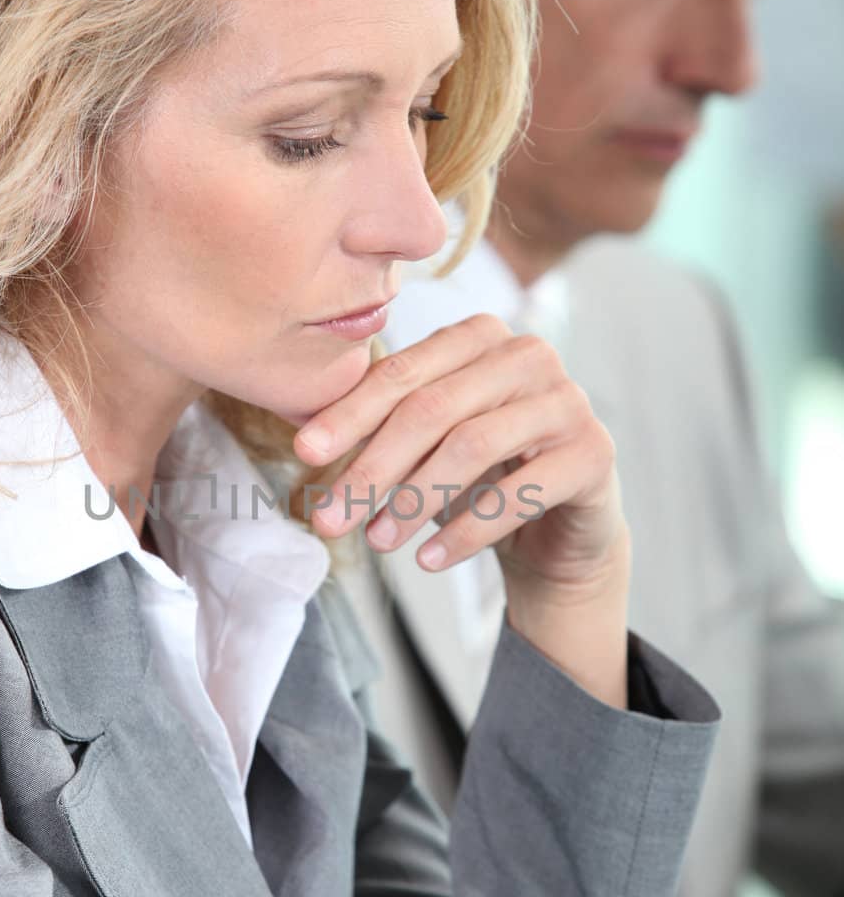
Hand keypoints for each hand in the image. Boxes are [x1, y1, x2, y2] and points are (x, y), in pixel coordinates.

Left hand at [293, 313, 626, 595]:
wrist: (558, 527)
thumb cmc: (481, 474)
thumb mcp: (426, 443)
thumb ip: (380, 425)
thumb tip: (306, 443)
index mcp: (480, 337)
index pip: (403, 374)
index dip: (349, 415)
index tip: (304, 455)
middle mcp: (528, 356)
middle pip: (432, 410)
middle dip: (373, 467)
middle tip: (330, 517)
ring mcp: (567, 401)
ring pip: (471, 446)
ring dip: (414, 501)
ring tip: (377, 541)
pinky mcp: (593, 453)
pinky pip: (519, 492)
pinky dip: (466, 531)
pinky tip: (428, 559)